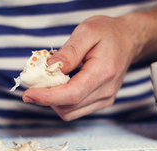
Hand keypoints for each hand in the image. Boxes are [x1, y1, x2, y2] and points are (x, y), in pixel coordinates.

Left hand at [22, 15, 143, 120]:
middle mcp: (106, 92)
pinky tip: (63, 85)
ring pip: (70, 113)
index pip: (71, 94)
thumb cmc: (108, 33)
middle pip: (68, 108)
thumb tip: (50, 68)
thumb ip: (69, 51)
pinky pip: (76, 110)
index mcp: (103, 73)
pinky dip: (63, 102)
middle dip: (47, 98)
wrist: (128, 40)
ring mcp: (105, 99)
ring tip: (50, 81)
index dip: (46, 97)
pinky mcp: (102, 102)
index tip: (28, 94)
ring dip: (54, 101)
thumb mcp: (87, 31)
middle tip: (36, 81)